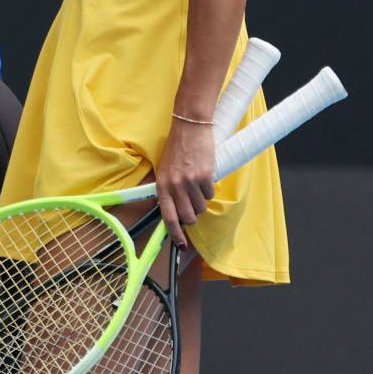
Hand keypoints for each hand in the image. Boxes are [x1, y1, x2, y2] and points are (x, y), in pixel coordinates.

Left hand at [155, 117, 216, 248]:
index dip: (175, 234)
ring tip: (197, 186)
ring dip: (201, 201)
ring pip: (201, 207)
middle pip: (188, 217)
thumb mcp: (165, 170)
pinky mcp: (205, 176)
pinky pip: (210, 194)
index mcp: (161, 185)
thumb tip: (176, 212)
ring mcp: (190, 182)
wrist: (189, 128)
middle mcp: (174, 186)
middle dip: (193, 216)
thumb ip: (168, 190)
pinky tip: (204, 178)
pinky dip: (209, 190)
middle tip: (193, 205)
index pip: (168, 217)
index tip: (180, 245)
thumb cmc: (176, 149)